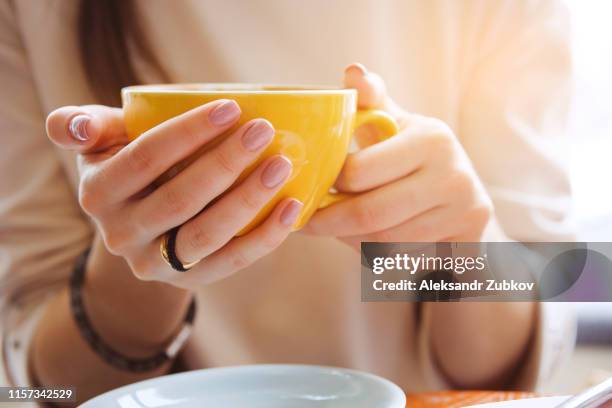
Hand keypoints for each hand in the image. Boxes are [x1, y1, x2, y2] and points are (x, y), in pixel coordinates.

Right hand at [46, 100, 302, 287]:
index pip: (145, 158)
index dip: (188, 132)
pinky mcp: (189, 281)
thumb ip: (84, 126)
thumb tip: (73, 127)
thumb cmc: (131, 167)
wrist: (140, 225)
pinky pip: (231, 262)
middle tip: (263, 131)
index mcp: (99, 193)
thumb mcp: (103, 143)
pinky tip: (291, 207)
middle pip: (180, 198)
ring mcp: (155, 264)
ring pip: (206, 235)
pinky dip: (265, 237)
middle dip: (225, 163)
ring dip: (248, 200)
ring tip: (282, 166)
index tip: (231, 107)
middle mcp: (120, 234)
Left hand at [305, 64, 491, 248]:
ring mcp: (463, 211)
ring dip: (347, 239)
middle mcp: (453, 175)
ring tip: (332, 229)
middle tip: (305, 221)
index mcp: (430, 139)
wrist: (463, 194)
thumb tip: (352, 70)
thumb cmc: (415, 155)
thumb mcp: (397, 123)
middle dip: (329, 221)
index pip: (359, 172)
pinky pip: (403, 257)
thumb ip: (371, 100)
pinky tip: (360, 240)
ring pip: (383, 240)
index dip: (327, 185)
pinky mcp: (467, 241)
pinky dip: (374, 253)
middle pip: (370, 213)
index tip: (308, 188)